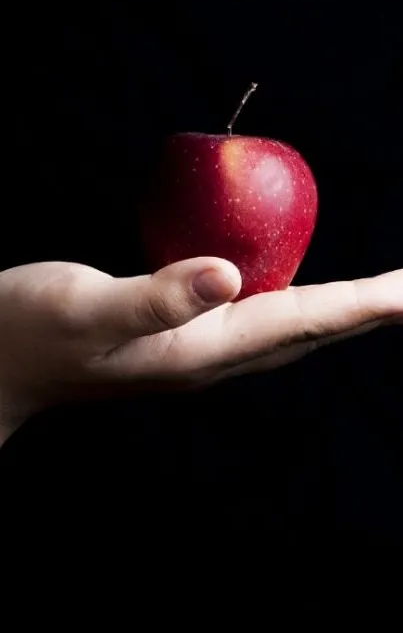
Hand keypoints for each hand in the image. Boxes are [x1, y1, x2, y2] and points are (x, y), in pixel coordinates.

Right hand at [1, 258, 401, 444]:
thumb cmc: (27, 329)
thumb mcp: (83, 307)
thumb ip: (155, 296)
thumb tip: (232, 277)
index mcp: (197, 352)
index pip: (297, 324)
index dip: (358, 305)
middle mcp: (208, 357)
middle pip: (306, 333)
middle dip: (364, 311)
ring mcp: (194, 352)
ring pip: (287, 330)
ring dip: (337, 313)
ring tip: (378, 294)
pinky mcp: (179, 338)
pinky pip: (257, 320)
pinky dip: (294, 305)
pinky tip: (298, 293)